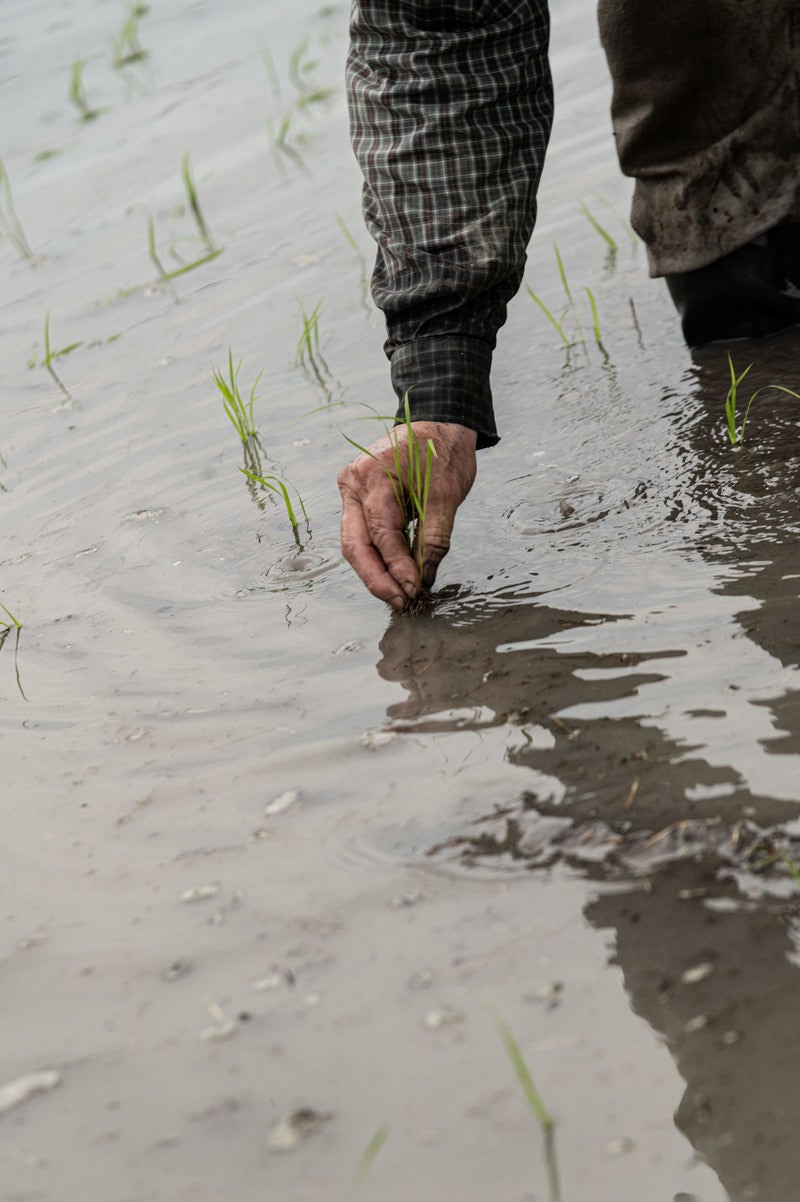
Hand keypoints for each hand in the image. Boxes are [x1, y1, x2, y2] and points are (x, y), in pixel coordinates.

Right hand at [338, 421, 477, 608]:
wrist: (438, 423)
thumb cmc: (443, 452)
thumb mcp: (446, 495)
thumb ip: (435, 538)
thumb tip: (425, 576)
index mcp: (373, 476)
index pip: (381, 534)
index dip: (397, 567)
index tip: (414, 590)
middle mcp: (353, 484)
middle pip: (355, 544)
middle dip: (376, 579)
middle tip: (400, 603)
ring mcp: (351, 491)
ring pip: (354, 543)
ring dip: (375, 572)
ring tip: (398, 595)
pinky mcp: (358, 498)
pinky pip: (361, 534)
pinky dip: (377, 556)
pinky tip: (394, 575)